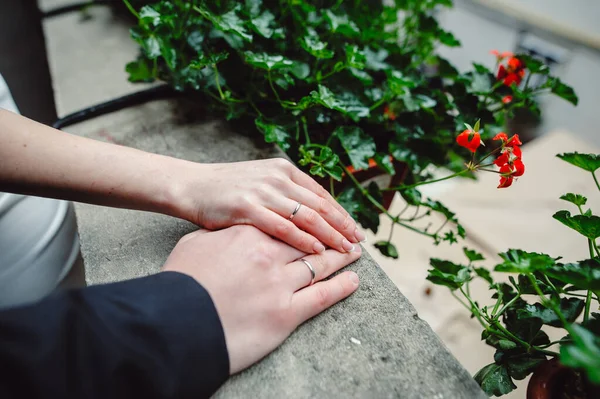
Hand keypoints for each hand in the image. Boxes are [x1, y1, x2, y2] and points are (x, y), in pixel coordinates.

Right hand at [161, 225, 360, 373]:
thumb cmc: (182, 280)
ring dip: (340, 255)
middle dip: (333, 232)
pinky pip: (321, 295)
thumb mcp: (196, 245)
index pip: (288, 218)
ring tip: (354, 251)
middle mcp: (267, 252)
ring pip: (320, 262)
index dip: (310, 218)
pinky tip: (352, 280)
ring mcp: (278, 280)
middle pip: (310, 237)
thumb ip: (222, 235)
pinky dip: (339, 286)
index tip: (323, 217)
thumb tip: (233, 230)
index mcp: (247, 231)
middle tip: (350, 233)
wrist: (176, 318)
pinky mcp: (284, 311)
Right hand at [173, 158, 364, 253]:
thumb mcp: (260, 182)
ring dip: (330, 234)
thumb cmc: (226, 190)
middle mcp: (277, 178)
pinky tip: (317, 250)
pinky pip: (283, 227)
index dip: (341, 213)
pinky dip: (303, 239)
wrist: (190, 186)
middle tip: (359, 242)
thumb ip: (285, 192)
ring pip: (307, 216)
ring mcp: (263, 192)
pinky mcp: (247, 208)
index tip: (355, 229)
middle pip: (319, 205)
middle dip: (342, 225)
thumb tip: (313, 212)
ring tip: (346, 249)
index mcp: (283, 170)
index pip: (321, 194)